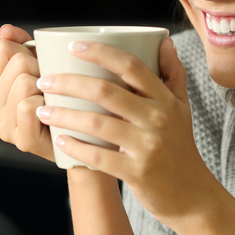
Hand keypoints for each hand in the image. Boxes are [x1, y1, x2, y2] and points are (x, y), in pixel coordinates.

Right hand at [0, 24, 52, 161]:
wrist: (85, 134)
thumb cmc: (61, 96)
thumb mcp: (40, 64)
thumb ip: (20, 43)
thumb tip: (5, 30)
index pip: (3, 48)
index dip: (28, 51)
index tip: (39, 66)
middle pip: (17, 63)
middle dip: (40, 68)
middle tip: (51, 85)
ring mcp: (4, 127)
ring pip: (23, 83)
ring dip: (46, 86)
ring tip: (54, 99)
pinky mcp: (21, 141)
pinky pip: (27, 107)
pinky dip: (45, 104)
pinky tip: (53, 112)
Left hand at [35, 38, 217, 225]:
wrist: (192, 195)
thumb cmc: (181, 146)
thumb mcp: (182, 107)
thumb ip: (172, 73)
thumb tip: (164, 40)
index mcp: (165, 99)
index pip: (131, 66)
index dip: (101, 52)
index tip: (74, 46)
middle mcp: (158, 118)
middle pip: (106, 92)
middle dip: (69, 83)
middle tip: (45, 80)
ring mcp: (147, 146)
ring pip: (97, 124)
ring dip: (64, 115)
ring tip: (42, 110)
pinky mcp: (137, 172)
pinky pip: (99, 157)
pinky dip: (76, 147)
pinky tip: (60, 140)